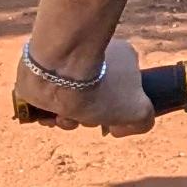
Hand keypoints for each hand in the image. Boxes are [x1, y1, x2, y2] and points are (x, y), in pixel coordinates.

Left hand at [11, 35, 154, 135]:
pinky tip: (51, 115)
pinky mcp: (43, 70)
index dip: (115, 114)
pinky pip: (50, 99)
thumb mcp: (138, 111)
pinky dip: (49, 113)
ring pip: (71, 102)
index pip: (122, 93)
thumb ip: (142, 121)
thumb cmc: (100, 88)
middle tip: (85, 118)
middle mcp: (96, 58)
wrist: (57, 72)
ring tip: (65, 117)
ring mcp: (68, 63)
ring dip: (69, 119)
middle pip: (95, 100)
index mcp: (123, 59)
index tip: (108, 122)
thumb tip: (116, 128)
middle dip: (88, 118)